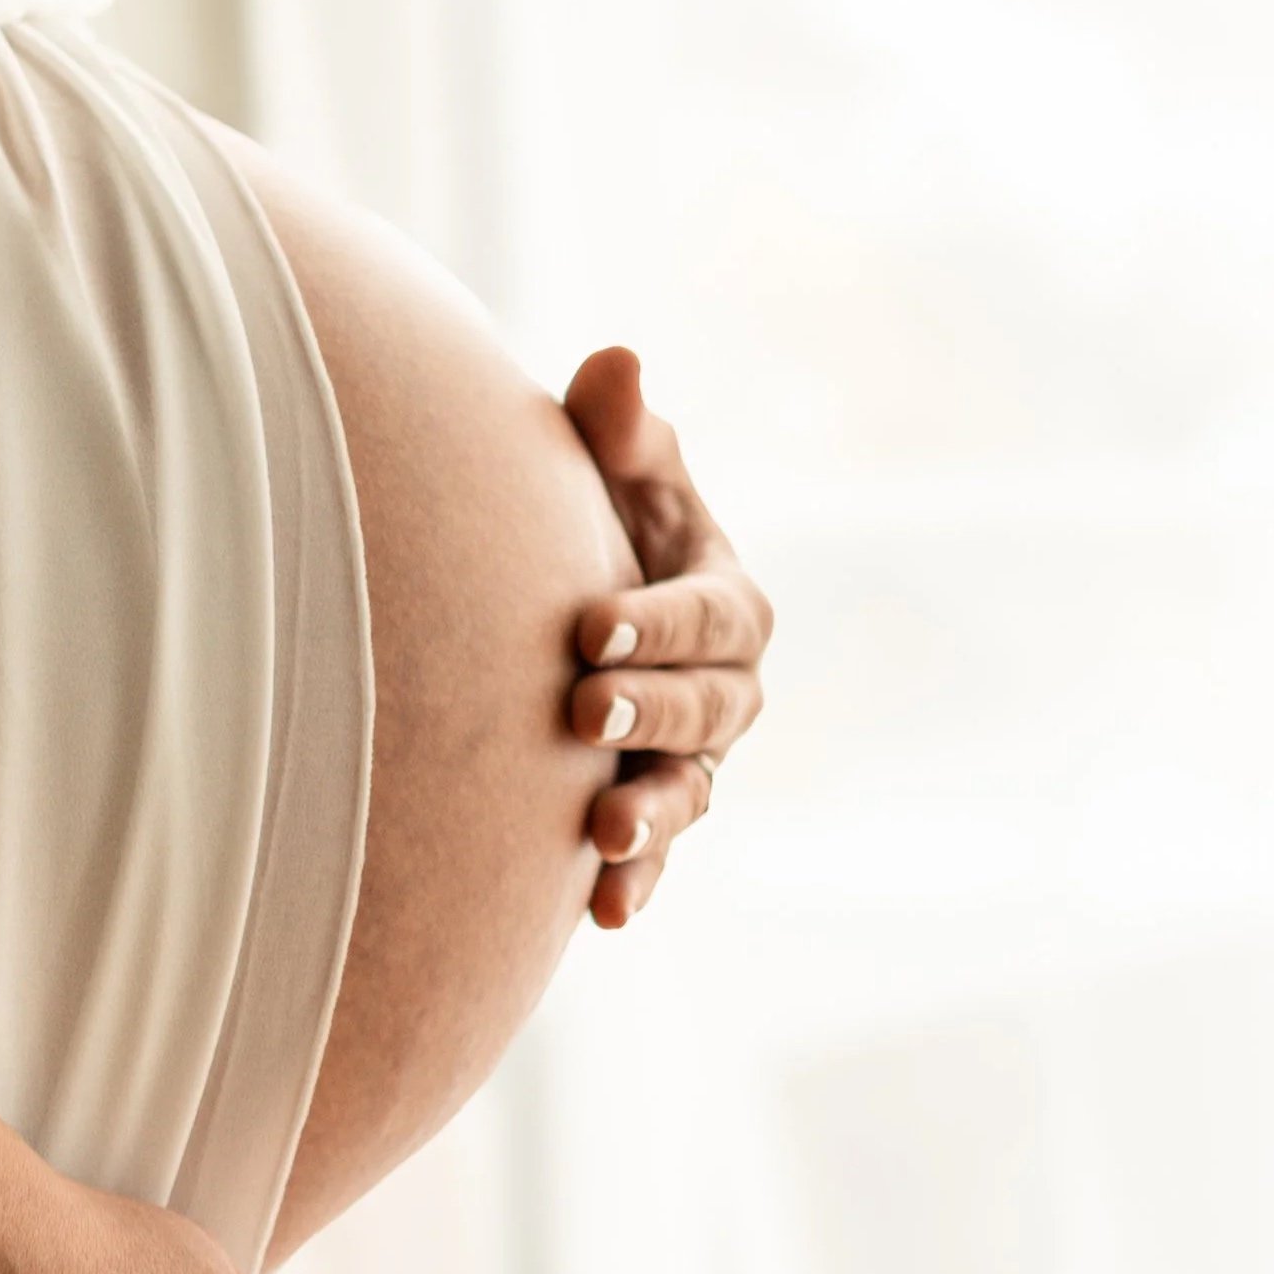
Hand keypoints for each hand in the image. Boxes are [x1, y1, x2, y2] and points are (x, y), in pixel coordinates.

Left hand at [563, 346, 772, 927]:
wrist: (548, 610)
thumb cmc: (589, 525)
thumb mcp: (609, 476)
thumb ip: (617, 433)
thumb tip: (614, 363)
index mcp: (725, 603)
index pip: (710, 616)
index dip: (658, 623)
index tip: (589, 626)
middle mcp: (725, 692)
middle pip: (709, 710)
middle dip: (652, 710)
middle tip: (581, 708)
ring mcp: (690, 762)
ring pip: (689, 794)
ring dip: (651, 815)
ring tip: (605, 831)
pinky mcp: (644, 816)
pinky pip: (653, 857)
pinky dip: (634, 881)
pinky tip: (601, 910)